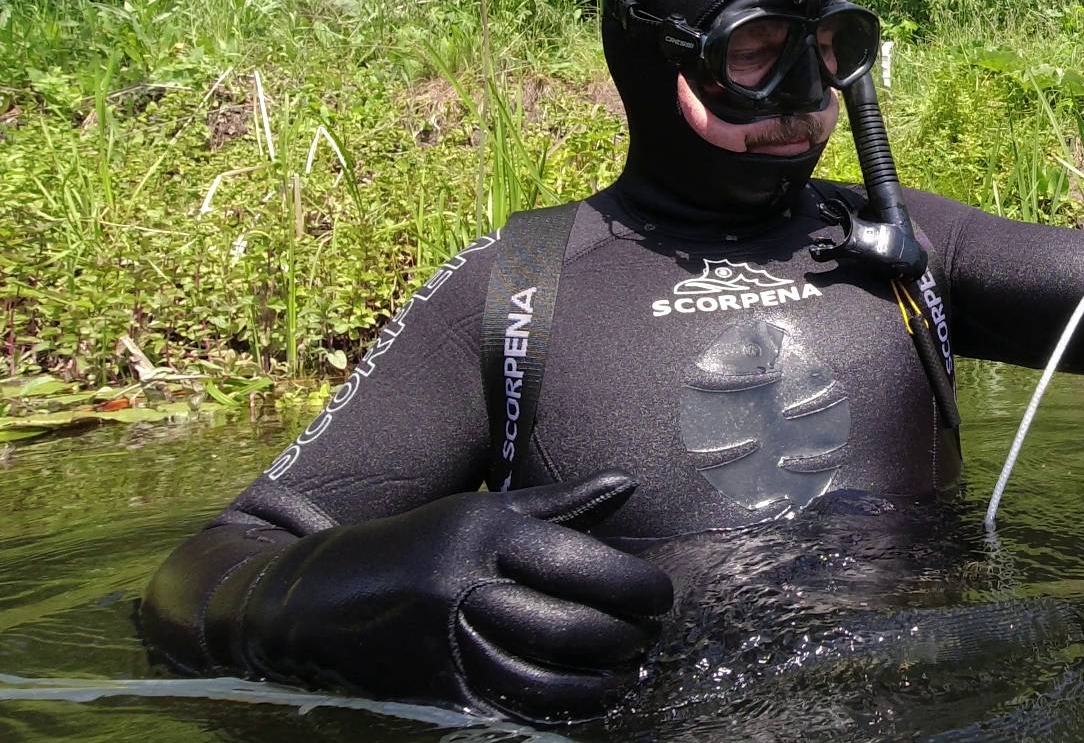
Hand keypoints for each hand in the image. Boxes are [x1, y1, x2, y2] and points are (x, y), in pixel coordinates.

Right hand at [215, 472, 669, 723]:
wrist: (313, 596)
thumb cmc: (417, 545)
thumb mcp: (479, 511)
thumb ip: (558, 505)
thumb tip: (628, 483)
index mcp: (484, 532)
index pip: (582, 563)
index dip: (635, 586)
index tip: (662, 597)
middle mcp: (467, 583)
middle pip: (572, 624)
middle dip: (627, 636)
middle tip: (653, 635)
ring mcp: (450, 639)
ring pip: (549, 674)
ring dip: (604, 680)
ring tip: (631, 670)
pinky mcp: (439, 685)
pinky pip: (516, 703)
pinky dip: (566, 706)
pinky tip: (594, 698)